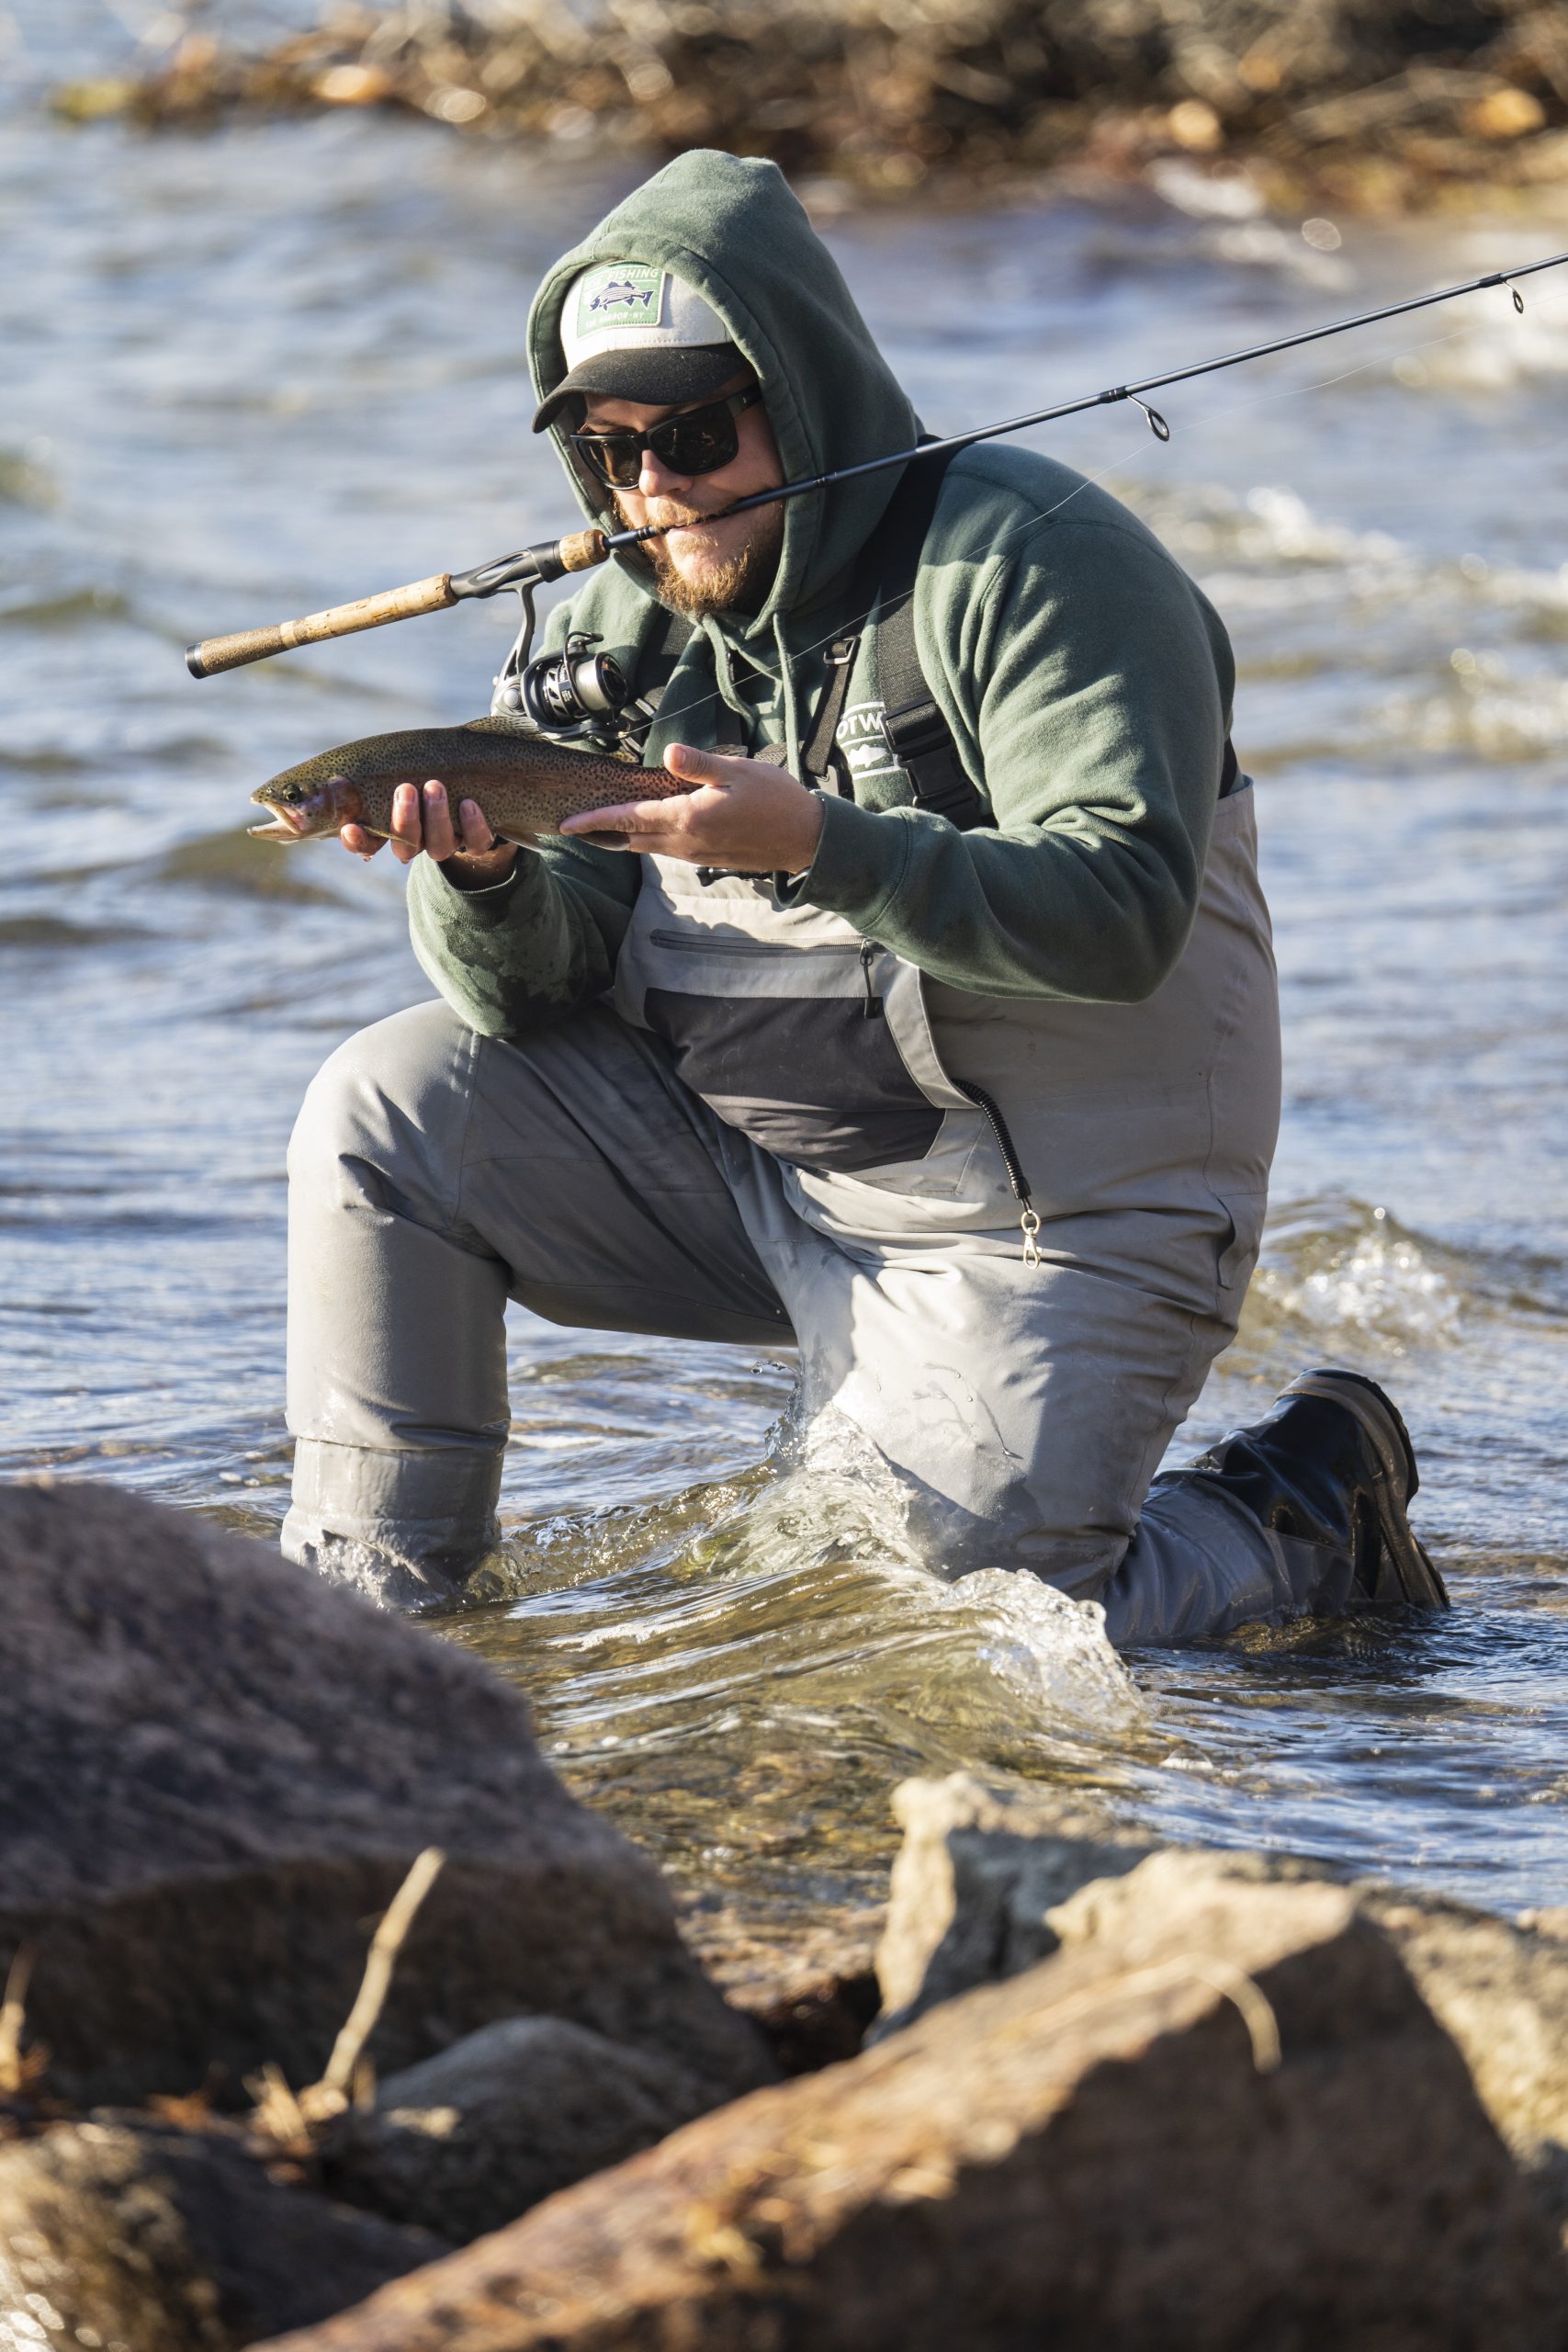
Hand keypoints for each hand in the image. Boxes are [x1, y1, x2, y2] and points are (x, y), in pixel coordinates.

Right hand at [340, 779, 516, 885]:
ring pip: (439, 846)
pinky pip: (476, 843)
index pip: (366, 844)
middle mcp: (416, 841)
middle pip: (405, 846)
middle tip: (405, 789)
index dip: (357, 841)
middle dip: (404, 819)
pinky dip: (472, 825)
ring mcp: (446, 842)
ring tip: (434, 786)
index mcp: (390, 827)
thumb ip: (371, 774)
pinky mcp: (476, 841)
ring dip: (436, 817)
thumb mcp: (396, 768)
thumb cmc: (423, 771)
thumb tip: (331, 779)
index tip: (351, 828)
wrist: (475, 782)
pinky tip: (469, 803)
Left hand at [560, 742, 824, 874]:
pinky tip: (650, 828)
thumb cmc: (775, 799)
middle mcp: (685, 843)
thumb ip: (698, 764)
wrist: (806, 839)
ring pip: (649, 848)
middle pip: (631, 840)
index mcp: (687, 819)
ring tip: (605, 826)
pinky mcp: (709, 860)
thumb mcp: (737, 771)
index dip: (595, 821)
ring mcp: (697, 855)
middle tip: (575, 826)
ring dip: (625, 837)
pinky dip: (650, 840)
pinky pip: (669, 851)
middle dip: (602, 833)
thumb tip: (668, 751)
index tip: (567, 824)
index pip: (629, 820)